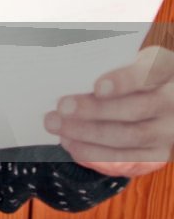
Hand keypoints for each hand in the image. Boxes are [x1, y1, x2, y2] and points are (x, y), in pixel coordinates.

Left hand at [46, 46, 173, 176]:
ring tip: (55, 124)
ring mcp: (167, 131)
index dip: (125, 80)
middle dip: (95, 110)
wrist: (148, 98)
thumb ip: (101, 64)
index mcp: (165, 69)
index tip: (98, 86)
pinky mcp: (157, 153)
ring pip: (130, 136)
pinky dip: (95, 153)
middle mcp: (172, 101)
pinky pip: (126, 159)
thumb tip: (63, 74)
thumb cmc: (124, 73)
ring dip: (88, 133)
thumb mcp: (120, 59)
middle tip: (62, 107)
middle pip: (137, 109)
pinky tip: (70, 143)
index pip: (151, 72)